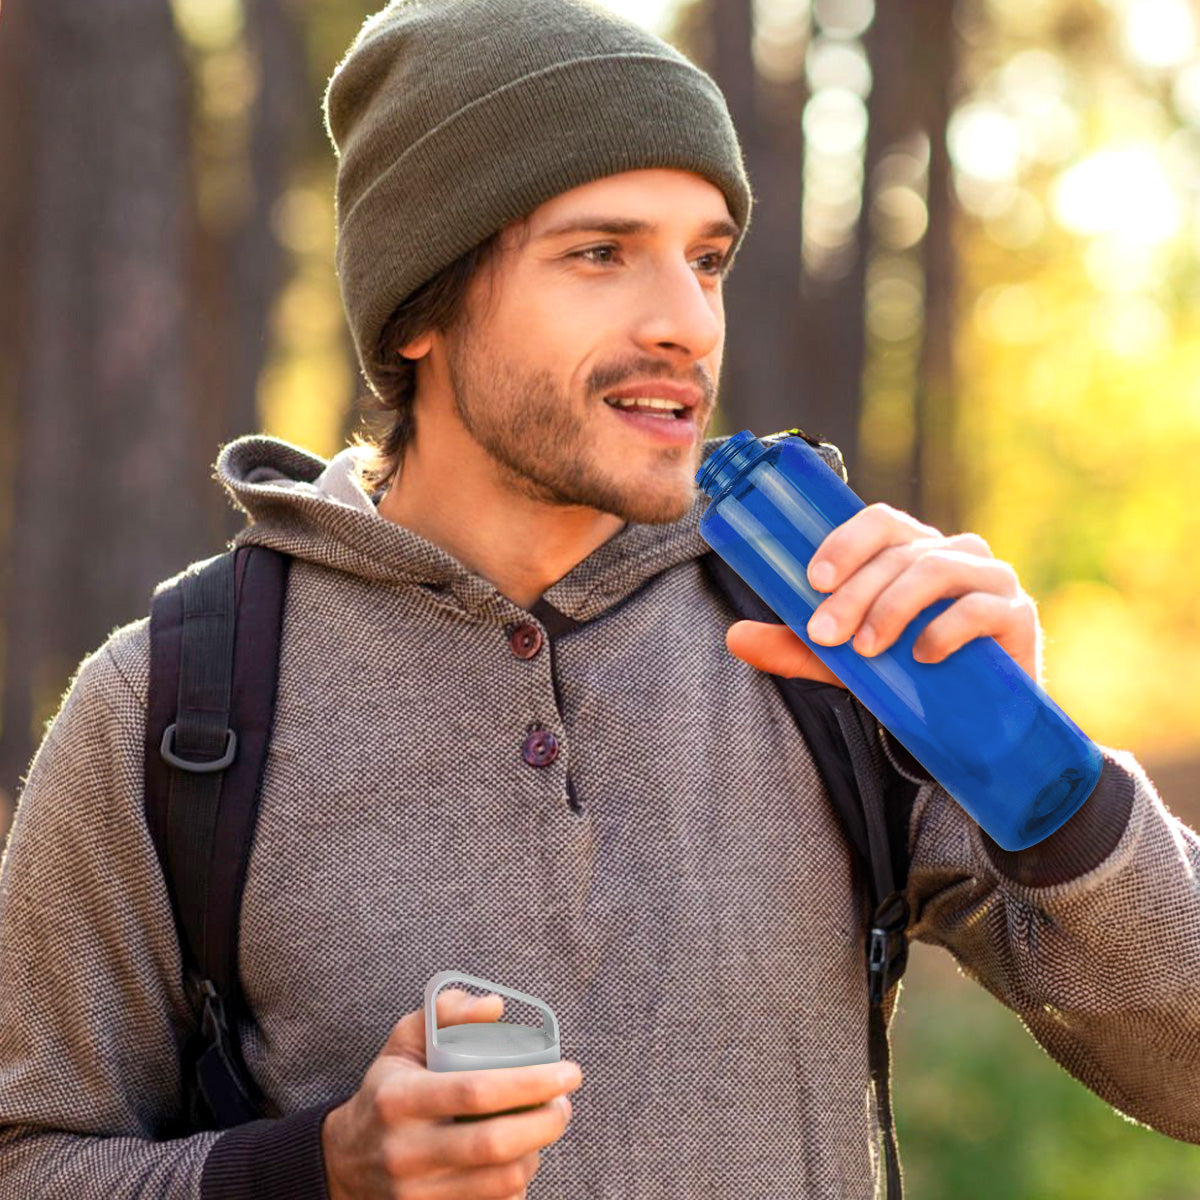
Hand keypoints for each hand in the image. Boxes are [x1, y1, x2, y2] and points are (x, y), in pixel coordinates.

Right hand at [322, 987, 582, 1199]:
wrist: (344, 1162)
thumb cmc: (387, 1090)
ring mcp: (416, 1194)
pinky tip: (520, 1158)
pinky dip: (517, 1183)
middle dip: (546, 1123)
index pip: (476, 1091)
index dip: (531, 1083)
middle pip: (494, 1145)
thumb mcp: (403, 1041)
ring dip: (537, 1153)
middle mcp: (405, 1152)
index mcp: (399, 1100)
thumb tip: (495, 1006)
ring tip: (544, 1127)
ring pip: (500, 1181)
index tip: (569, 1071)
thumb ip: (445, 1011)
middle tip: (565, 1104)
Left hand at [724, 503, 1042, 687]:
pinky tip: (921, 656)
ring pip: (936, 571)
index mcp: (912, 551)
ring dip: (892, 607)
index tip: (812, 580)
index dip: (845, 542)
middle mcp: (954, 554)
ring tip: (864, 650)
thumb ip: (795, 647)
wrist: (973, 727)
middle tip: (823, 634)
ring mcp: (991, 580)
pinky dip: (945, 629)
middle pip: (899, 553)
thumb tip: (734, 636)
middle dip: (855, 593)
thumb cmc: (907, 677)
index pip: (879, 521)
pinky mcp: (1018, 616)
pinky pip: (981, 609)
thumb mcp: (843, 662)